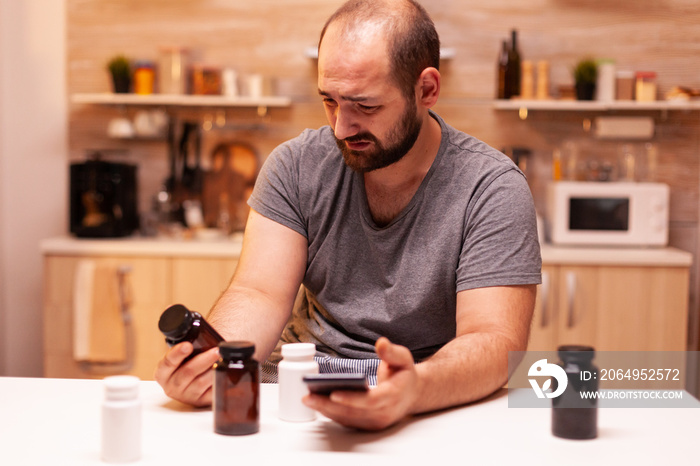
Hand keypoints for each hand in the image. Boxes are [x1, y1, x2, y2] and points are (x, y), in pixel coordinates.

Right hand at [153, 342, 219, 407]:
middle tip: (216, 351)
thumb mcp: (181, 355)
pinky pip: (212, 392)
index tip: (188, 345)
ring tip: (223, 360)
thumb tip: (201, 332)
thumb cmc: (187, 362)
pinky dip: (219, 381)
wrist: (194, 379)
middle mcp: (172, 386)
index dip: (177, 353)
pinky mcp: (201, 402)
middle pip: (187, 372)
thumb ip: (185, 346)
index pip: (167, 362)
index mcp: (163, 373)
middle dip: (203, 360)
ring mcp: (187, 396)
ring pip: (201, 382)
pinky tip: (225, 373)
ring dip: (213, 370)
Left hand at [302, 337, 419, 430]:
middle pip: (353, 413)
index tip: (333, 393)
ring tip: (307, 398)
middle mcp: (383, 413)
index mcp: (393, 396)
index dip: (351, 399)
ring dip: (326, 410)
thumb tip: (381, 343)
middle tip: (308, 396)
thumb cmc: (404, 375)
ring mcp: (374, 422)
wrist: (411, 395)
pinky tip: (316, 402)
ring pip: (347, 419)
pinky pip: (346, 420)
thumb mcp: (404, 359)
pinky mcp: (366, 424)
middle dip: (329, 405)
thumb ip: (392, 352)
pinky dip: (330, 413)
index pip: (370, 401)